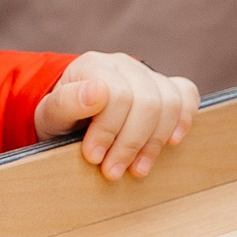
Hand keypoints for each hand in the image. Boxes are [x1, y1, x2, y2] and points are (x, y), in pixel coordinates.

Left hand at [35, 52, 199, 181]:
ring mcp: (146, 74)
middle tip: (112, 171)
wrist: (69, 117)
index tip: (93, 157)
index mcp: (94, 65)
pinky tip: (171, 142)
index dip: (108, 130)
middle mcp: (123, 64)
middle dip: (131, 143)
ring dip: (155, 142)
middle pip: (147, 102)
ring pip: (170, 102)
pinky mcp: (164, 87)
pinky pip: (187, 94)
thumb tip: (97, 91)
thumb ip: (66, 102)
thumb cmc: (60, 117)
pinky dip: (183, 119)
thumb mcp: (50, 114)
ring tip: (136, 169)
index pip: (117, 95)